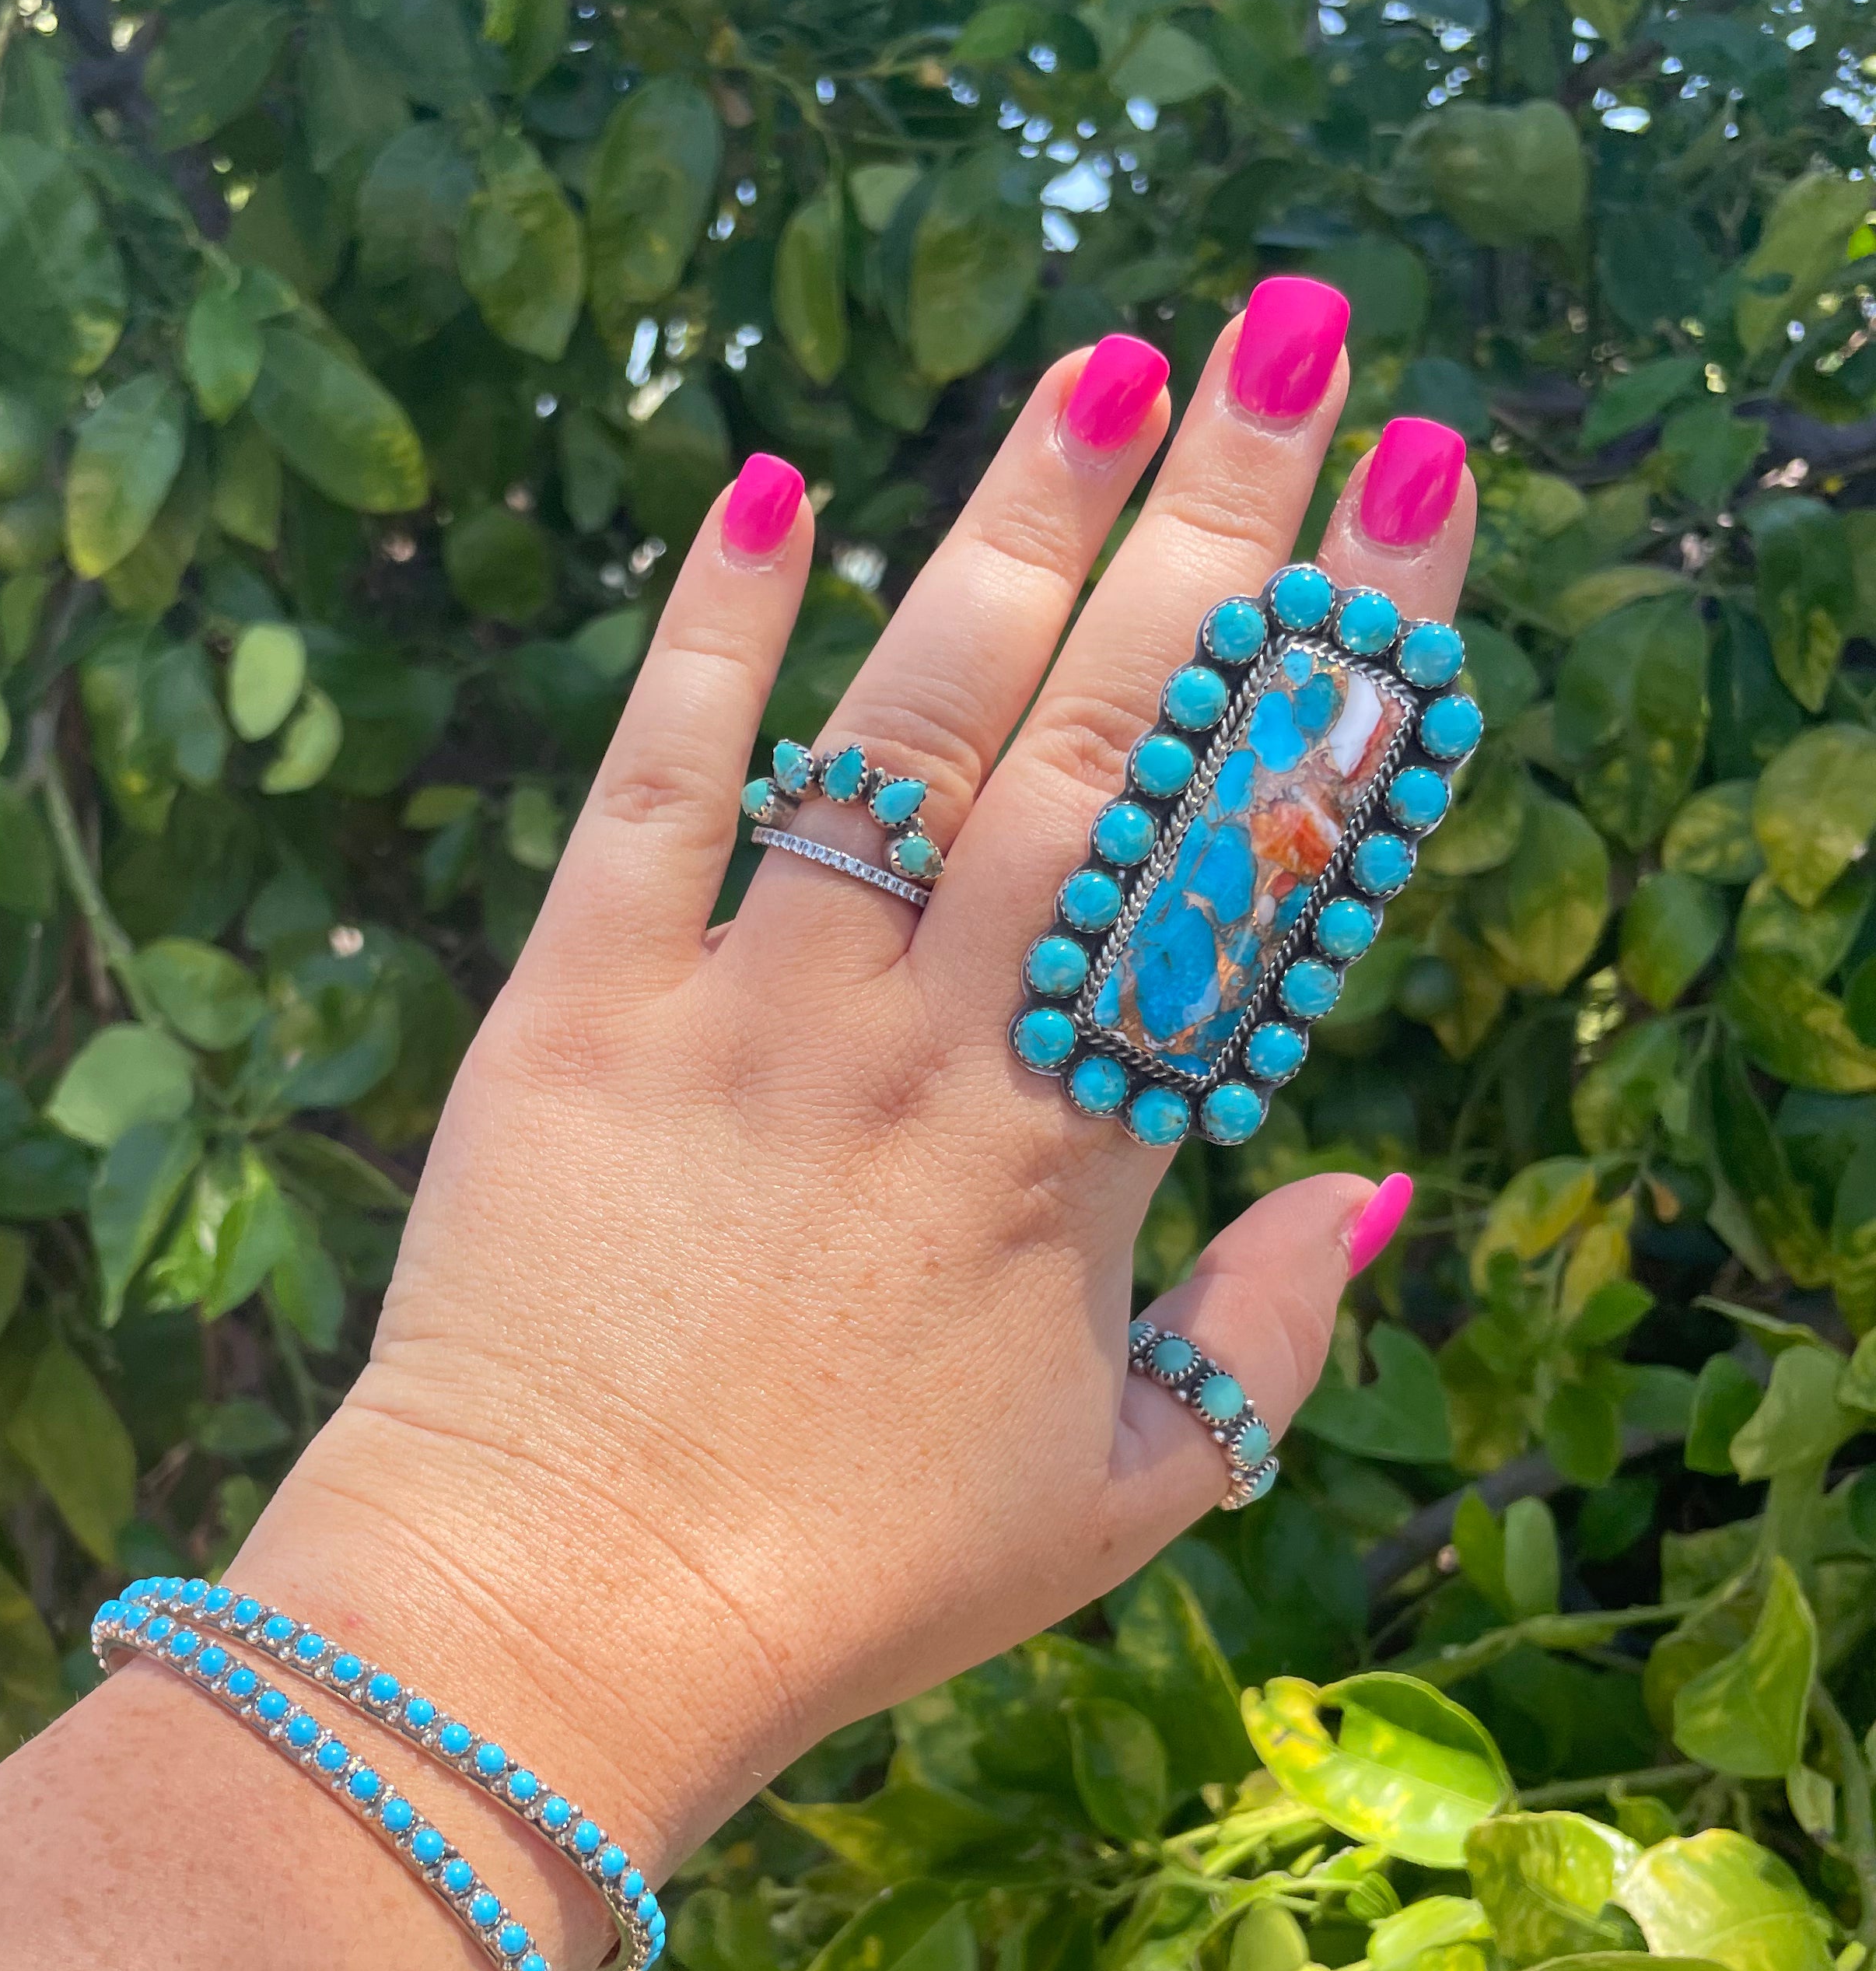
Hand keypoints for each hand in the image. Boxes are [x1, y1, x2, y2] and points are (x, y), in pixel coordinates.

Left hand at [246, 284, 1474, 1866]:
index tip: (1416, 496)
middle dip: (1220, 525)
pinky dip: (712, 634)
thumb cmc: (842, 1584)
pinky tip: (772, 487)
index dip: (1347, 663)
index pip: (1251, 860)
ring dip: (1015, 530)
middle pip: (1112, 739)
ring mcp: (752, 1013)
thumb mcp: (1117, 1502)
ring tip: (1110, 361)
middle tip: (1302, 342)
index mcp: (1084, 1156)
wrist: (554, 1628)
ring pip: (912, 723)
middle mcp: (938, 1047)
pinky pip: (657, 784)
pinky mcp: (574, 1007)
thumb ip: (1269, 1340)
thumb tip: (1376, 1183)